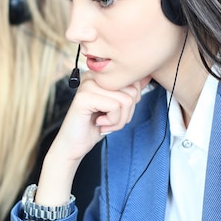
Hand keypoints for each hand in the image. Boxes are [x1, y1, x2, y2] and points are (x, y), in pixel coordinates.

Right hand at [35, 72, 149, 206]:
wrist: (73, 145)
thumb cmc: (94, 126)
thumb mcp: (117, 107)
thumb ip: (129, 91)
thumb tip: (147, 76)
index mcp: (101, 75)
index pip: (134, 82)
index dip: (132, 103)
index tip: (115, 113)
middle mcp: (93, 75)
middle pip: (132, 91)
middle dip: (127, 113)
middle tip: (110, 120)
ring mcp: (87, 85)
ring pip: (126, 100)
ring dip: (119, 120)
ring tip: (104, 123)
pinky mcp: (84, 97)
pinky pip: (115, 107)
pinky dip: (112, 122)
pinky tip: (99, 123)